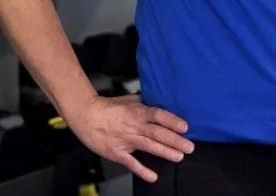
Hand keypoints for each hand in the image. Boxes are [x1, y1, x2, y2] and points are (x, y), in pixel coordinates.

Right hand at [66, 93, 194, 183]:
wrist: (86, 116)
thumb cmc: (108, 107)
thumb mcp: (128, 100)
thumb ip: (144, 103)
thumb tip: (160, 101)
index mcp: (137, 112)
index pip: (158, 115)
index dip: (172, 121)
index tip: (185, 127)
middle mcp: (134, 126)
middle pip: (157, 133)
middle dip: (175, 140)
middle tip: (189, 147)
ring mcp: (126, 140)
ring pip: (149, 146)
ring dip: (165, 152)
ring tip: (179, 157)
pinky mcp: (118, 152)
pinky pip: (131, 163)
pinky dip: (142, 170)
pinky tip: (153, 176)